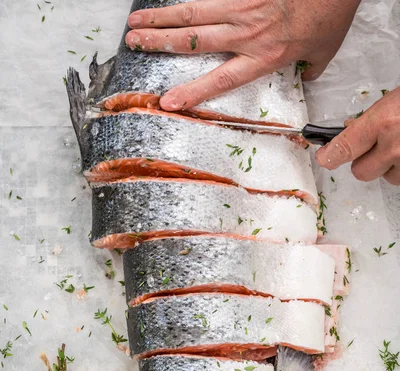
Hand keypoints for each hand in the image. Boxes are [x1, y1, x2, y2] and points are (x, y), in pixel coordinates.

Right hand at [126, 0, 360, 110]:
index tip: (168, 102)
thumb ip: (309, 68)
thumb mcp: (323, 52)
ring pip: (193, 12)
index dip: (191, 92)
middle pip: (192, 39)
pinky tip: (167, 2)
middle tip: (133, 43)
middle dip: (158, 41)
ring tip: (137, 20)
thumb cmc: (331, 15)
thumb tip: (306, 75)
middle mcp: (245, 32)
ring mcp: (242, 4)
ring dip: (161, 17)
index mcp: (262, 57)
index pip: (218, 80)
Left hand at [316, 87, 399, 184]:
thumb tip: (350, 130)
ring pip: (384, 177)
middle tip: (378, 147)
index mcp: (383, 122)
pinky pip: (399, 179)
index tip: (323, 158)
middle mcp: (393, 146)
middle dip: (366, 162)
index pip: (345, 147)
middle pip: (361, 172)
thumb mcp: (394, 102)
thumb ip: (371, 119)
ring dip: (388, 166)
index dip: (330, 156)